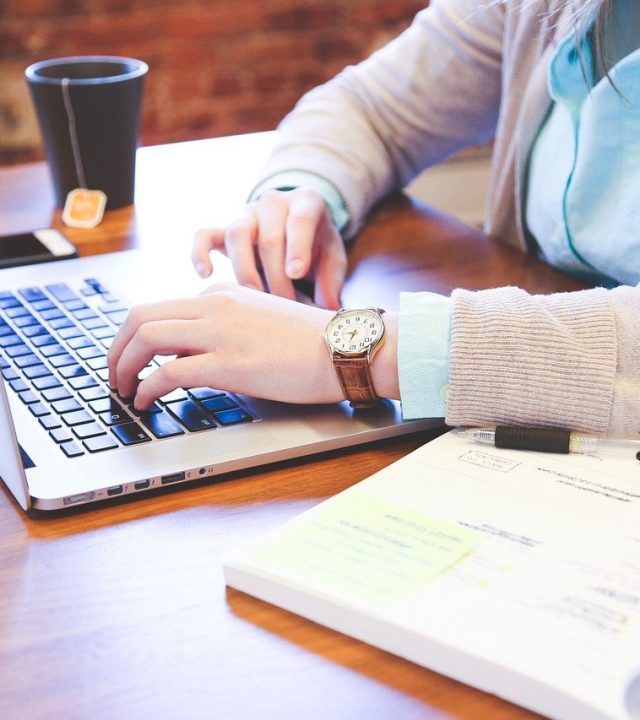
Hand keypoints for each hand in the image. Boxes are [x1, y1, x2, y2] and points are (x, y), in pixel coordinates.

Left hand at [107, 282, 344, 409]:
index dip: (137, 337)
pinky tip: (146, 402)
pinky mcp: (229, 363)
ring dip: (123, 365)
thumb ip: (226, 328)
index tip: (133, 358)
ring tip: (123, 389)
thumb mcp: (261, 320)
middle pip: (141, 316)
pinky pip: (169, 372)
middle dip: (117, 347)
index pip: (162, 308)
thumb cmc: (312, 341)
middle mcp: (215, 306)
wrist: (345, 347)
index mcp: (223, 295)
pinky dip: (147, 388)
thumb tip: (192, 354)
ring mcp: (221, 332)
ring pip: (147, 338)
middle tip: (114, 373)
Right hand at [192, 188, 346, 308]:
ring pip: (237, 234)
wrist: (297, 230)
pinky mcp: (224, 230)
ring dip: (245, 270)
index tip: (296, 273)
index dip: (297, 247)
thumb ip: (331, 281)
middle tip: (284, 305)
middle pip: (269, 237)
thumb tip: (328, 308)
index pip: (300, 220)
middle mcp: (273, 203)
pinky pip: (205, 235)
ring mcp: (246, 215)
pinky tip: (206, 275)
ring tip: (254, 298)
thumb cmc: (317, 247)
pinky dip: (200, 253)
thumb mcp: (333, 259)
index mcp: (306, 203)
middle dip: (276, 276)